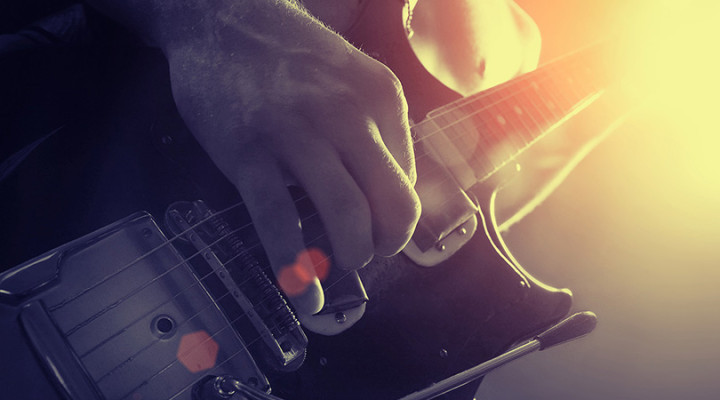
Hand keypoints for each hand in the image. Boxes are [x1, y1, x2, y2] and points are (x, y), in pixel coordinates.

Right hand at [106, 1, 420, 314]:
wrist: (221, 18)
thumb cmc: (289, 55)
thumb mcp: (350, 78)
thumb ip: (375, 128)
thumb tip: (389, 189)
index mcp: (381, 97)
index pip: (410, 178)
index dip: (397, 215)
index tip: (382, 231)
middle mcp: (348, 114)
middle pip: (393, 204)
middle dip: (387, 246)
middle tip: (368, 256)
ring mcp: (298, 133)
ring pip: (346, 216)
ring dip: (350, 258)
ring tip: (338, 268)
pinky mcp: (249, 154)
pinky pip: (281, 223)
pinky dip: (295, 269)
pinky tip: (303, 293)